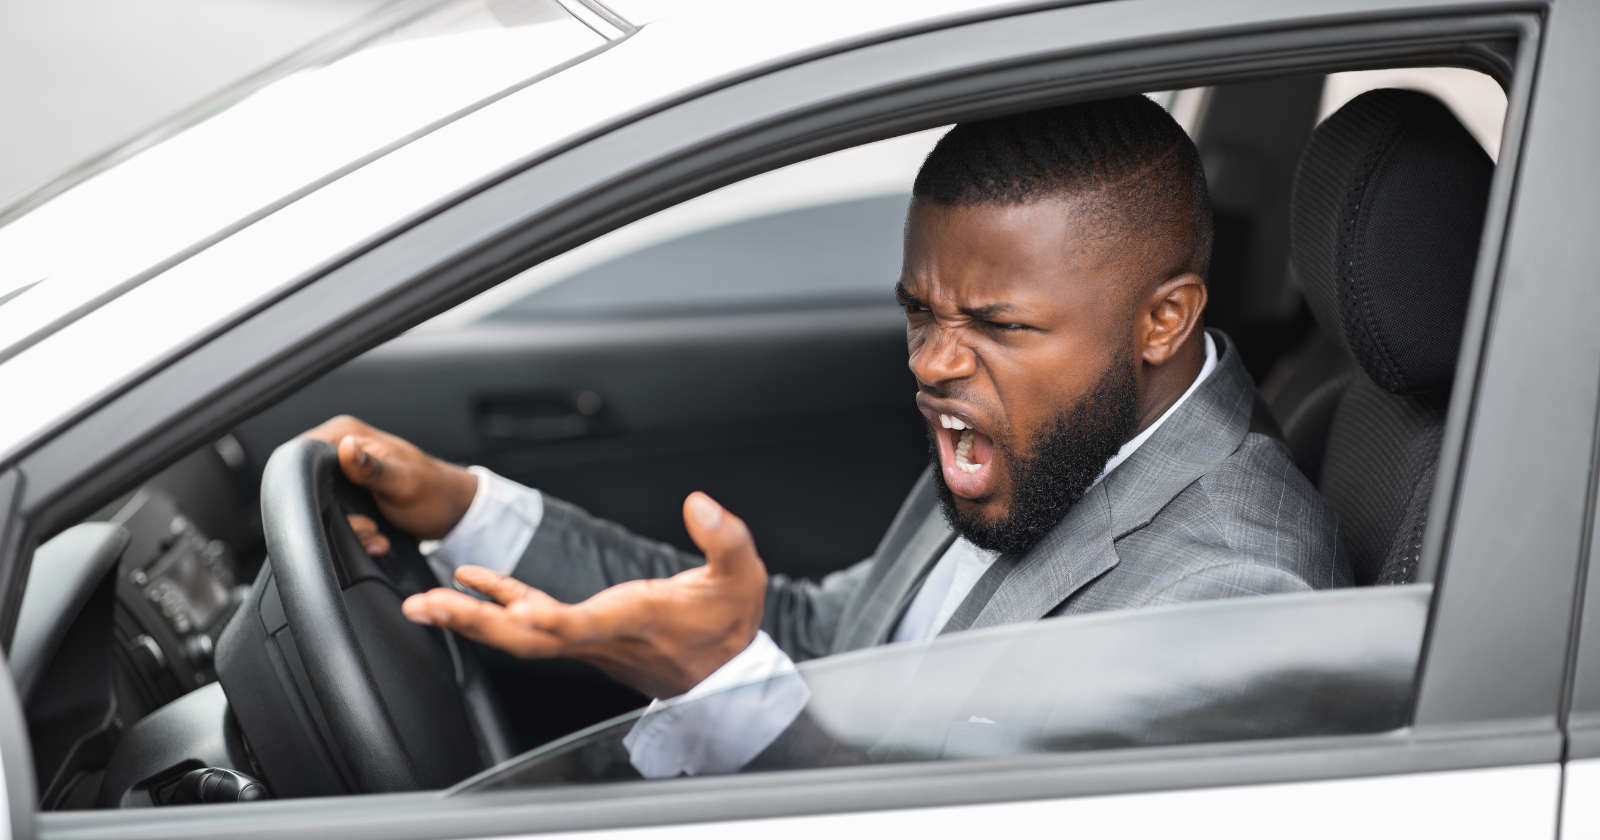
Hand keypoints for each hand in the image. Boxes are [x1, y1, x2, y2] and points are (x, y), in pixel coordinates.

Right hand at [301, 416, 477, 540]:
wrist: (451, 512)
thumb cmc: (435, 492)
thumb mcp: (403, 482)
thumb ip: (373, 468)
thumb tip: (347, 447)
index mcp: (348, 434)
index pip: (302, 453)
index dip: (309, 485)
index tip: (340, 506)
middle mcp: (341, 449)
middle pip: (307, 486)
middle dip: (332, 515)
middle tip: (367, 525)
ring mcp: (344, 473)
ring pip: (320, 507)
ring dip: (347, 528)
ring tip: (375, 531)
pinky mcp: (349, 494)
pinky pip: (335, 516)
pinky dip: (354, 532)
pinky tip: (375, 536)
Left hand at [400, 492, 766, 698]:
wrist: (724, 671)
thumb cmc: (729, 622)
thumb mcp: (743, 574)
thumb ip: (724, 537)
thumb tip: (698, 502)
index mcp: (639, 618)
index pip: (588, 624)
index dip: (553, 620)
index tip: (520, 612)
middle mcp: (603, 636)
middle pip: (529, 639)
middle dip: (475, 623)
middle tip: (426, 608)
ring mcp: (587, 639)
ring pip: (520, 634)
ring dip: (470, 617)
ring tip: (425, 601)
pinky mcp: (583, 632)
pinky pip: (530, 619)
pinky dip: (496, 601)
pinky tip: (470, 580)